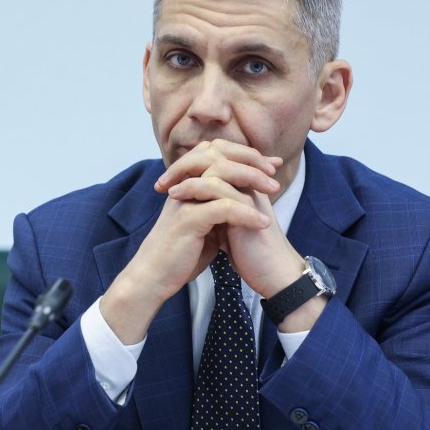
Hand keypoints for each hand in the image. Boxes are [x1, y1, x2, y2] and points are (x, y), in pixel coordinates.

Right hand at [100, 140, 280, 342]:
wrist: (155, 277)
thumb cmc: (182, 252)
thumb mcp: (207, 224)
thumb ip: (222, 207)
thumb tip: (248, 196)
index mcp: (188, 182)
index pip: (217, 152)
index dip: (245, 155)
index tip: (271, 164)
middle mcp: (183, 185)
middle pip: (218, 155)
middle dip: (250, 161)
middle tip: (273, 174)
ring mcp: (184, 200)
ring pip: (220, 176)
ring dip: (251, 181)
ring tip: (273, 193)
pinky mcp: (187, 220)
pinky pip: (222, 208)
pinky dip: (246, 213)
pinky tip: (262, 223)